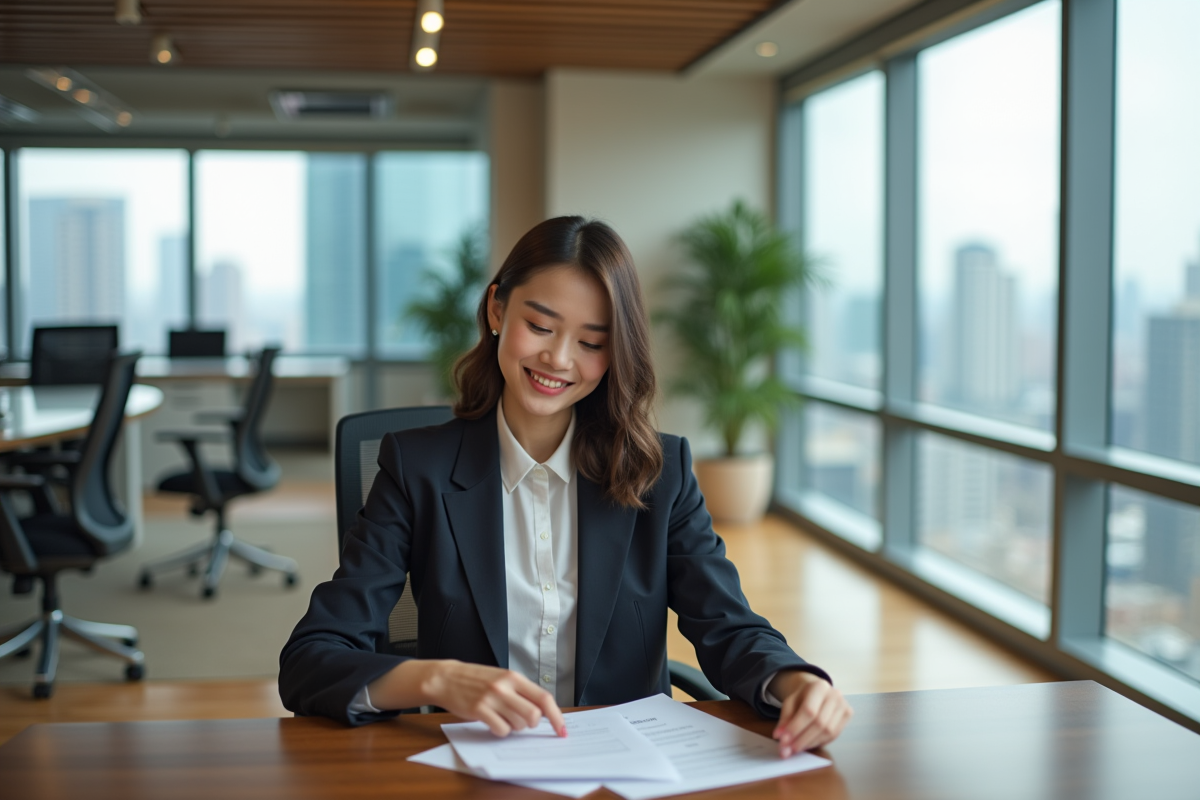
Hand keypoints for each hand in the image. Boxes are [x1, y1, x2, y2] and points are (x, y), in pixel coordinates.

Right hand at [421, 660, 566, 737]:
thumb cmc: (476, 680)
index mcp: (514, 677)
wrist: (447, 678)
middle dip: (532, 724)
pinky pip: (501, 730)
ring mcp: (491, 698)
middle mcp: (505, 686)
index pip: (544, 698)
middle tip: (522, 722)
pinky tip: (492, 722)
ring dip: (514, 727)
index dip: (556, 716)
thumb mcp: (501, 678)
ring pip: (518, 724)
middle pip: (534, 715)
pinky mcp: (479, 710)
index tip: (561, 730)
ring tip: (502, 717)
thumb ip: (520, 692)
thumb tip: (543, 712)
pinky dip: (500, 731)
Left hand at [768, 670, 851, 756]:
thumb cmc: (802, 698)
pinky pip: (834, 735)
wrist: (818, 691)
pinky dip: (819, 742)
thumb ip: (785, 719)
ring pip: (828, 731)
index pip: (808, 711)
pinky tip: (808, 744)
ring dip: (810, 743)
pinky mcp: (848, 715)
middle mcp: (835, 695)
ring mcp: (844, 705)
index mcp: (819, 687)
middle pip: (820, 723)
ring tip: (796, 749)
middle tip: (788, 750)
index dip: (796, 728)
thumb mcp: (790, 703)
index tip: (783, 741)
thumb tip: (779, 737)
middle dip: (802, 739)